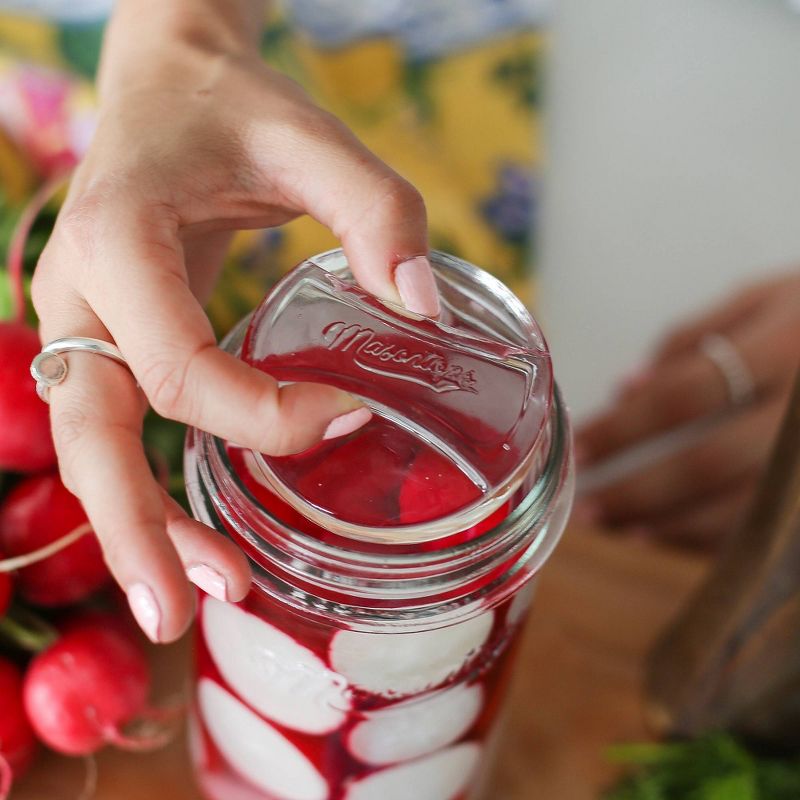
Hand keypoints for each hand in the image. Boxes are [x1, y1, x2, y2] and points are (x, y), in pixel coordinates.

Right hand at [31, 0, 437, 642]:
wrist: (169, 90)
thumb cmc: (232, 111)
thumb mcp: (311, 137)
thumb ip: (377, 209)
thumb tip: (423, 310)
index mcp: (116, 238)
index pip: (178, 365)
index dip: (266, 414)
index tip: (353, 417)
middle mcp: (77, 291)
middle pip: (88, 435)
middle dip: (138, 528)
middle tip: (189, 611)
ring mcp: (82, 322)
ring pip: (90, 449)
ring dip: (143, 528)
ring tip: (206, 596)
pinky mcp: (108, 341)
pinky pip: (117, 431)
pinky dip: (151, 489)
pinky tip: (198, 535)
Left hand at [574, 272, 799, 547]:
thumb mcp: (764, 297)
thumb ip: (693, 335)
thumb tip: (626, 387)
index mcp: (788, 345)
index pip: (687, 394)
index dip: (625, 426)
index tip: (579, 446)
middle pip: (709, 461)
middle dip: (638, 488)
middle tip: (584, 505)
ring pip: (743, 509)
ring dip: (669, 525)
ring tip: (613, 527)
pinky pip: (768, 529)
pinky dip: (712, 540)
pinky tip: (665, 536)